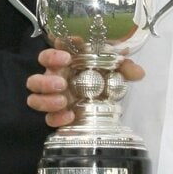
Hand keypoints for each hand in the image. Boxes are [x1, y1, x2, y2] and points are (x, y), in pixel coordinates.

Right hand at [26, 49, 144, 128]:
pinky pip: (48, 118)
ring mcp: (52, 98)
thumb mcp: (115, 69)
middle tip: (62, 83)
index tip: (67, 57)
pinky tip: (71, 116)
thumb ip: (124, 67)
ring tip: (64, 101)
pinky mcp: (56, 115)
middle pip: (34, 79)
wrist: (104, 99)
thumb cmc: (102, 76)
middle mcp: (53, 79)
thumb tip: (139, 72)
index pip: (48, 55)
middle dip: (45, 81)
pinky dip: (57, 118)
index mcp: (62, 64)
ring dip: (46, 100)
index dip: (52, 55)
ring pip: (34, 98)